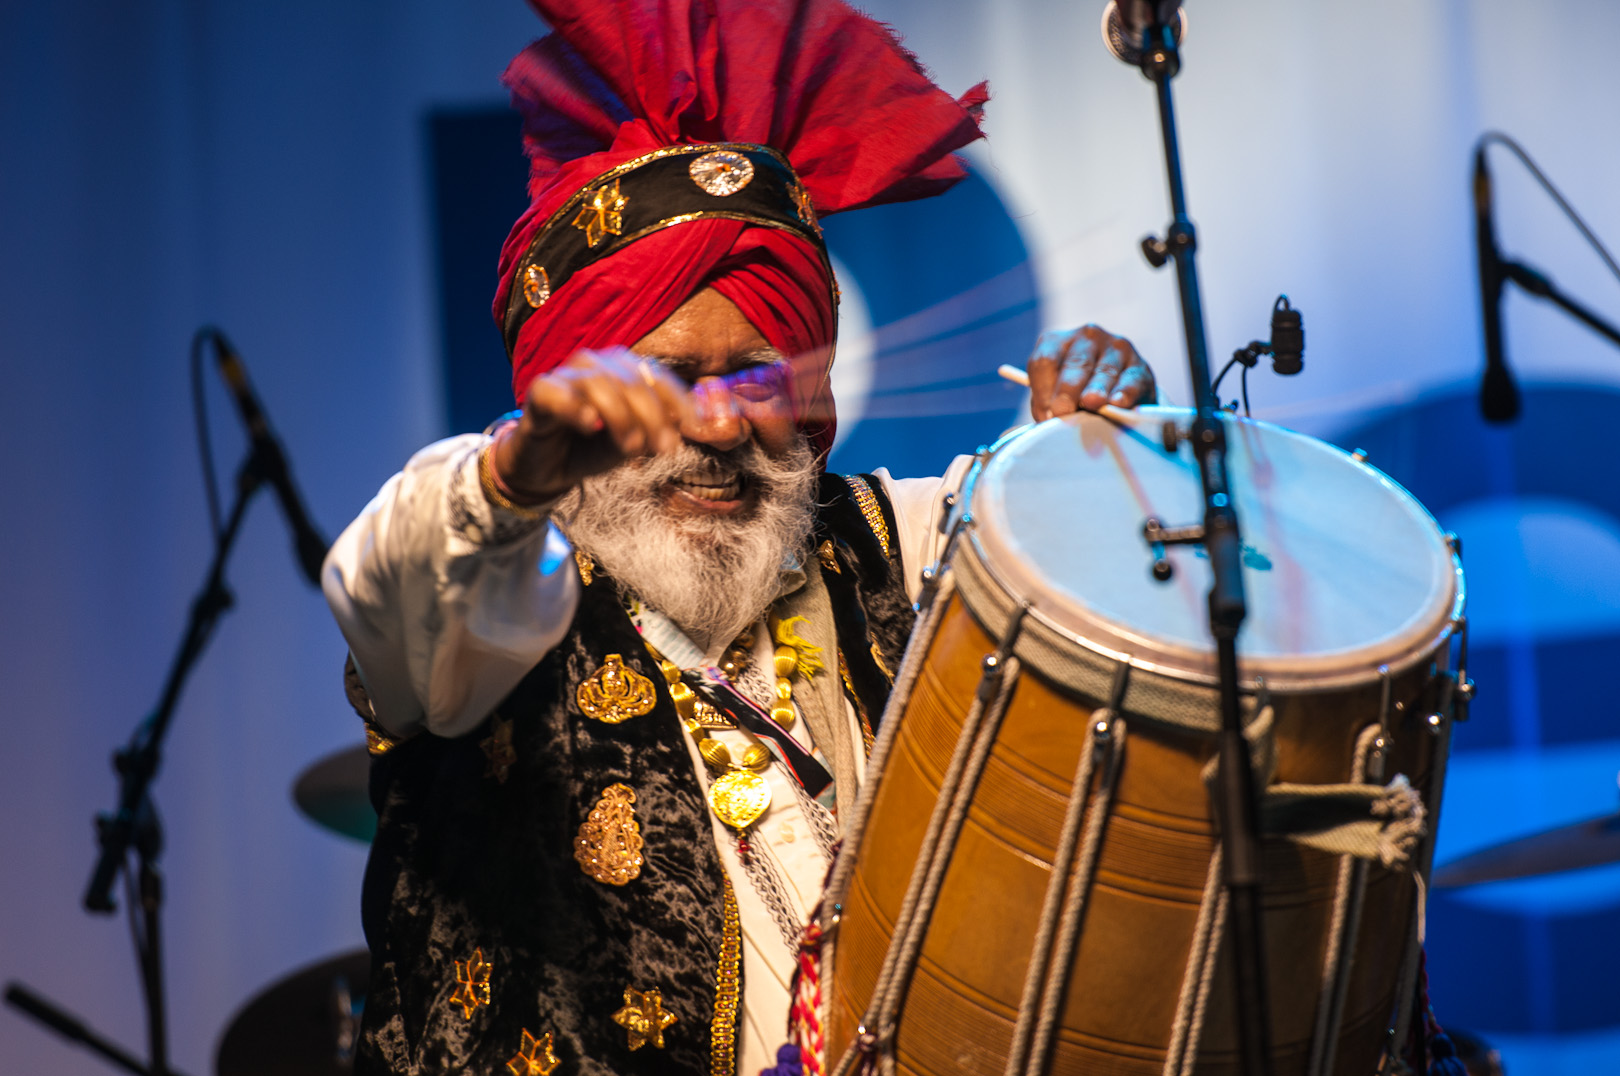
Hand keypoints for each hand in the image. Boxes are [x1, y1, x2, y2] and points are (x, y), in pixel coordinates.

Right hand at [492, 349, 692, 502]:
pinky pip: (557, 392)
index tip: (695, 429)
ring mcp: (567, 375)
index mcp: (624, 370)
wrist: (549, 469)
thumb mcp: (633, 440)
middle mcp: (597, 364)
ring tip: (632, 449)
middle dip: (654, 417)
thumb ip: (656, 427)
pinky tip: (589, 424)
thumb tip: (683, 418)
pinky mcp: (540, 392)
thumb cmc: (593, 448)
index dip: (679, 401)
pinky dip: (574, 407)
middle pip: (632, 381)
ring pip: (600, 384)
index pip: (657, 376)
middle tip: (665, 450)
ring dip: (621, 417)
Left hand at [1027, 325, 1155, 420]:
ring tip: (1091, 405)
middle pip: (1075, 364)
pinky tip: (1117, 403)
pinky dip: (1124, 392)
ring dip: (1096, 390)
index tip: (1047, 414)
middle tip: (1064, 412)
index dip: (1043, 390)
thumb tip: (1050, 421)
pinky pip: (1131, 380)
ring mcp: (1116, 348)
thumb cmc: (1074, 396)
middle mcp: (1087, 337)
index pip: (1044, 361)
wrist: (1115, 396)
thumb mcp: (1054, 395)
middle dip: (1068, 390)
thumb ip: (1048, 405)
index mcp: (1056, 342)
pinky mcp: (1140, 366)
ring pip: (1104, 371)